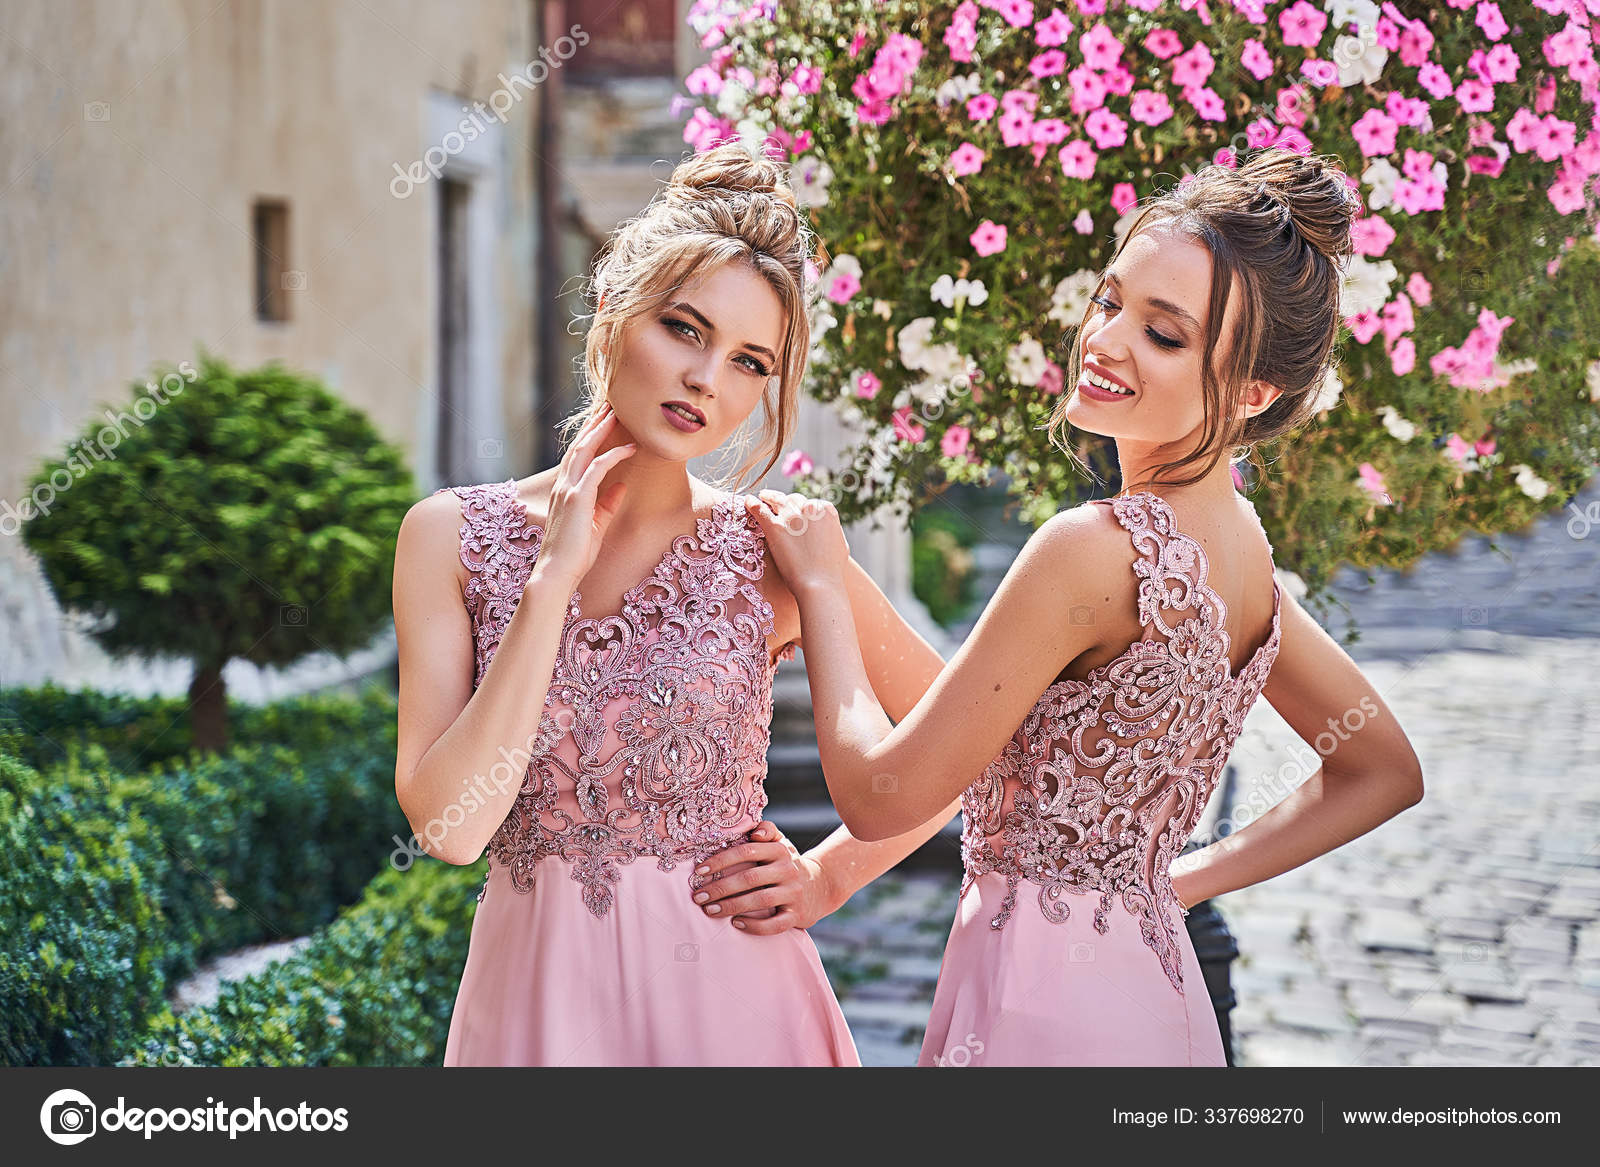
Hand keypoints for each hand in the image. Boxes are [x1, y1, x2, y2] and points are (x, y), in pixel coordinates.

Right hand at [538, 403, 635, 585]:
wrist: (557, 573)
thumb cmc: (576, 554)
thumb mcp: (597, 524)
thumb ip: (607, 504)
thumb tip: (622, 486)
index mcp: (564, 491)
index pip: (577, 456)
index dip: (590, 435)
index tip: (603, 419)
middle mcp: (563, 485)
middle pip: (579, 445)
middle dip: (594, 423)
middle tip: (609, 404)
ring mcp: (568, 490)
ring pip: (584, 450)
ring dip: (601, 430)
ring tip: (616, 413)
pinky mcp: (577, 499)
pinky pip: (597, 468)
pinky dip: (613, 455)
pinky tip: (629, 447)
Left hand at [690, 821, 835, 934]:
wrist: (820, 886)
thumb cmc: (787, 863)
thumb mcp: (780, 843)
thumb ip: (766, 830)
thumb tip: (754, 832)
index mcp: (780, 850)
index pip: (747, 850)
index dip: (721, 860)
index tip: (699, 871)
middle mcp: (788, 870)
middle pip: (750, 878)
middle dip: (720, 888)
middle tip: (698, 896)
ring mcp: (794, 893)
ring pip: (760, 900)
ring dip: (731, 906)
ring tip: (709, 910)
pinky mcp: (797, 915)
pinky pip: (775, 924)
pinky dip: (754, 925)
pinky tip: (735, 923)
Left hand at [743, 490, 849, 596]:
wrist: (819, 583)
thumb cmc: (832, 570)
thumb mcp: (840, 544)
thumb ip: (831, 531)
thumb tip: (827, 528)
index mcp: (825, 510)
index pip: (810, 503)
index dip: (801, 508)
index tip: (796, 510)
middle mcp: (809, 508)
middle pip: (794, 499)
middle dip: (786, 501)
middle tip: (777, 501)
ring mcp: (791, 516)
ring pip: (777, 500)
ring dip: (769, 497)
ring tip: (763, 496)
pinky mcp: (775, 527)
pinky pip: (760, 510)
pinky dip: (752, 504)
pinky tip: (748, 501)